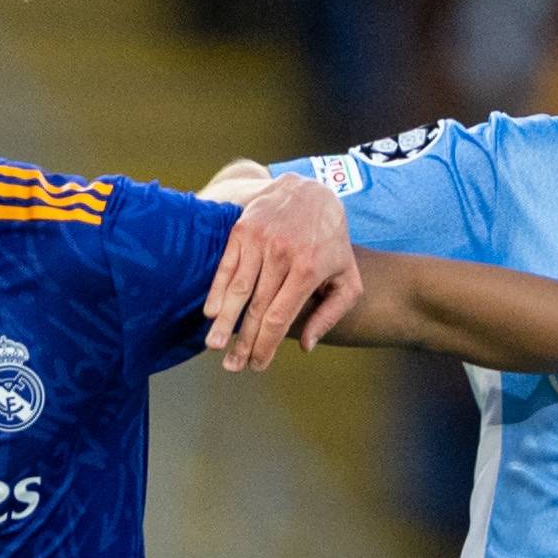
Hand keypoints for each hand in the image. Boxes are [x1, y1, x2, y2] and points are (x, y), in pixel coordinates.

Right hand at [199, 173, 363, 371]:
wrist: (310, 190)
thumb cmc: (330, 240)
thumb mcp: (346, 276)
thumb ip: (331, 313)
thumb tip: (306, 345)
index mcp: (308, 269)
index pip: (279, 317)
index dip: (265, 345)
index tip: (257, 365)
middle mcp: (282, 254)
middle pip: (255, 309)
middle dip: (242, 342)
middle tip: (233, 367)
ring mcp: (260, 240)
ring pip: (237, 290)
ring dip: (223, 322)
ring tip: (213, 346)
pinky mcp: (242, 229)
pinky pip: (226, 266)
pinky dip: (216, 291)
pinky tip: (210, 313)